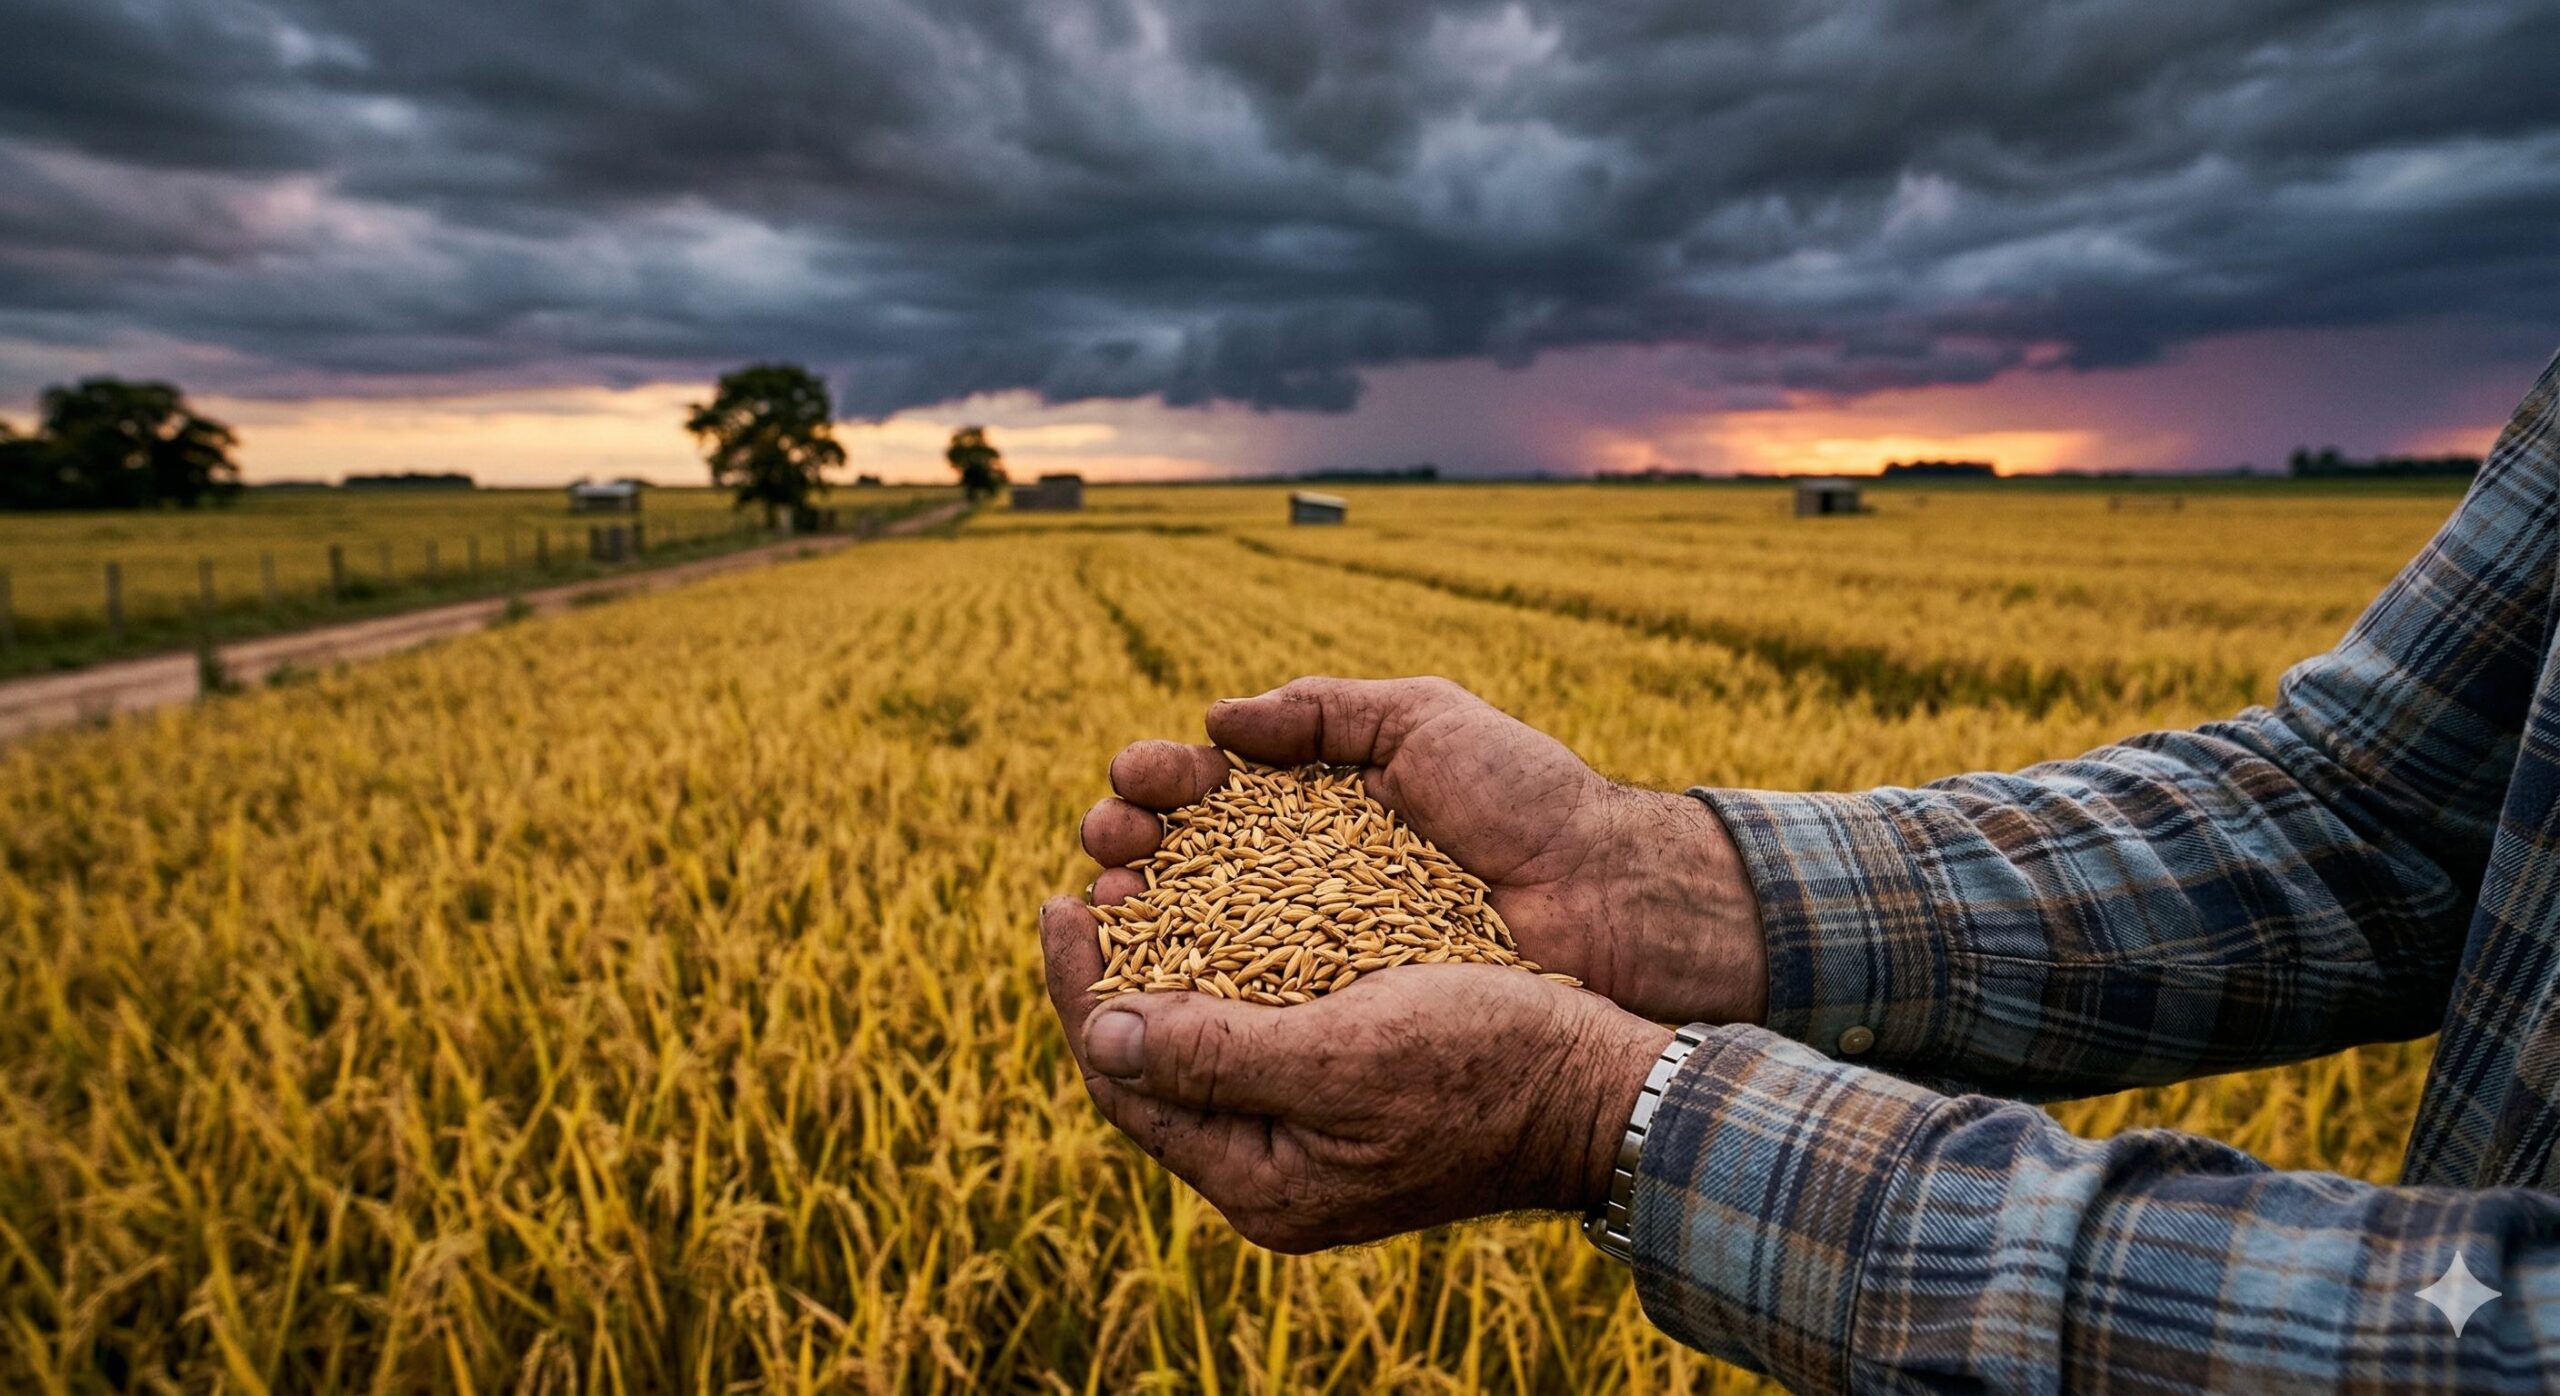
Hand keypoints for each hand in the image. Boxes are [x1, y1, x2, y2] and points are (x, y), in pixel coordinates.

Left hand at [1039, 896, 1672, 1249]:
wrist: (1603, 1078)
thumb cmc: (1485, 1064)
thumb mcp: (1344, 1057)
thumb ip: (1216, 1056)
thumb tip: (1098, 1032)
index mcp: (1259, 1180)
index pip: (1126, 1082)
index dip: (1079, 990)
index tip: (1062, 902)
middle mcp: (1273, 1159)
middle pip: (1154, 1057)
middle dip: (1118, 961)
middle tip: (1098, 869)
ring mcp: (1311, 1119)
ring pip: (1204, 1026)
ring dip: (1170, 945)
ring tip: (1148, 866)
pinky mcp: (1348, 1075)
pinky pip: (1261, 1012)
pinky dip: (1232, 950)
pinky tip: (1225, 889)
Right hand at [1079, 676, 1766, 1024]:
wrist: (1605, 894)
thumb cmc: (1525, 795)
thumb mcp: (1423, 720)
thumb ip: (1320, 712)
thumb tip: (1214, 721)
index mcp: (1318, 800)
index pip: (1211, 787)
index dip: (1161, 782)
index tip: (1139, 779)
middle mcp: (1304, 872)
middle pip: (1185, 858)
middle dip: (1131, 841)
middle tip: (1112, 840)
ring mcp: (1317, 944)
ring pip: (1202, 930)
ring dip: (1142, 911)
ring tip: (1111, 896)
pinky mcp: (1339, 1008)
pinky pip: (1252, 1000)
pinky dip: (1194, 987)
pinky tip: (1152, 975)